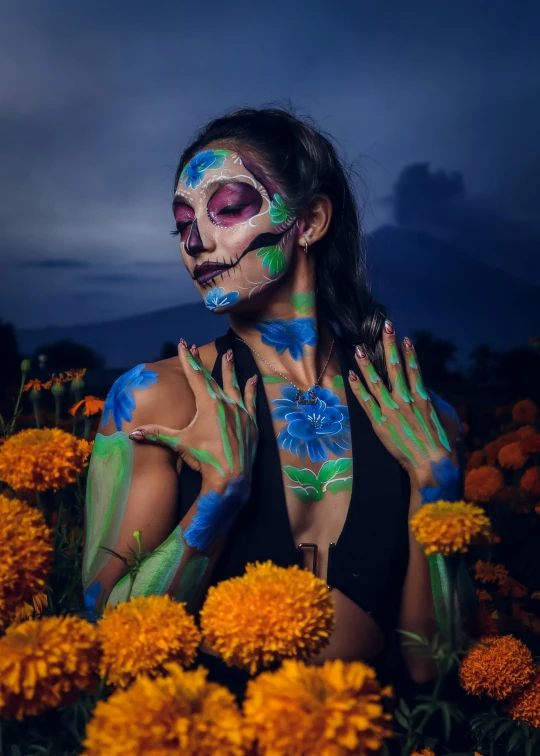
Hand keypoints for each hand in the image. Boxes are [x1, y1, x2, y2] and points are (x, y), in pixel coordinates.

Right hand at [128, 341, 257, 490]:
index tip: (183, 344)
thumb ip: (157, 435)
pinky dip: (250, 388)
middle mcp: (225, 403)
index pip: (195, 376)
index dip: (188, 360)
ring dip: (229, 370)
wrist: (231, 476)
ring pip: (234, 385)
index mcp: (208, 404)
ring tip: (229, 355)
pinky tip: (253, 379)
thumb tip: (132, 433)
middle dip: (202, 362)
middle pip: (212, 377)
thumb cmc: (204, 458)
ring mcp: (240, 411)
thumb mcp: (179, 443)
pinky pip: (251, 400)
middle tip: (196, 347)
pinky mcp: (251, 422)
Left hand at [348, 321, 460, 493]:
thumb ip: (434, 400)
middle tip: (385, 328)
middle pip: (394, 367)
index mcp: (423, 397)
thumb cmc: (446, 443)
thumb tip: (424, 389)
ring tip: (359, 349)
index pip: (414, 369)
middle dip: (389, 345)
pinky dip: (357, 387)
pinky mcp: (380, 423)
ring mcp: (391, 411)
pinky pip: (365, 401)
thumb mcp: (447, 416)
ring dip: (366, 363)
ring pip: (375, 381)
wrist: (433, 466)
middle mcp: (405, 399)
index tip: (404, 338)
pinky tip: (351, 375)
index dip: (409, 352)